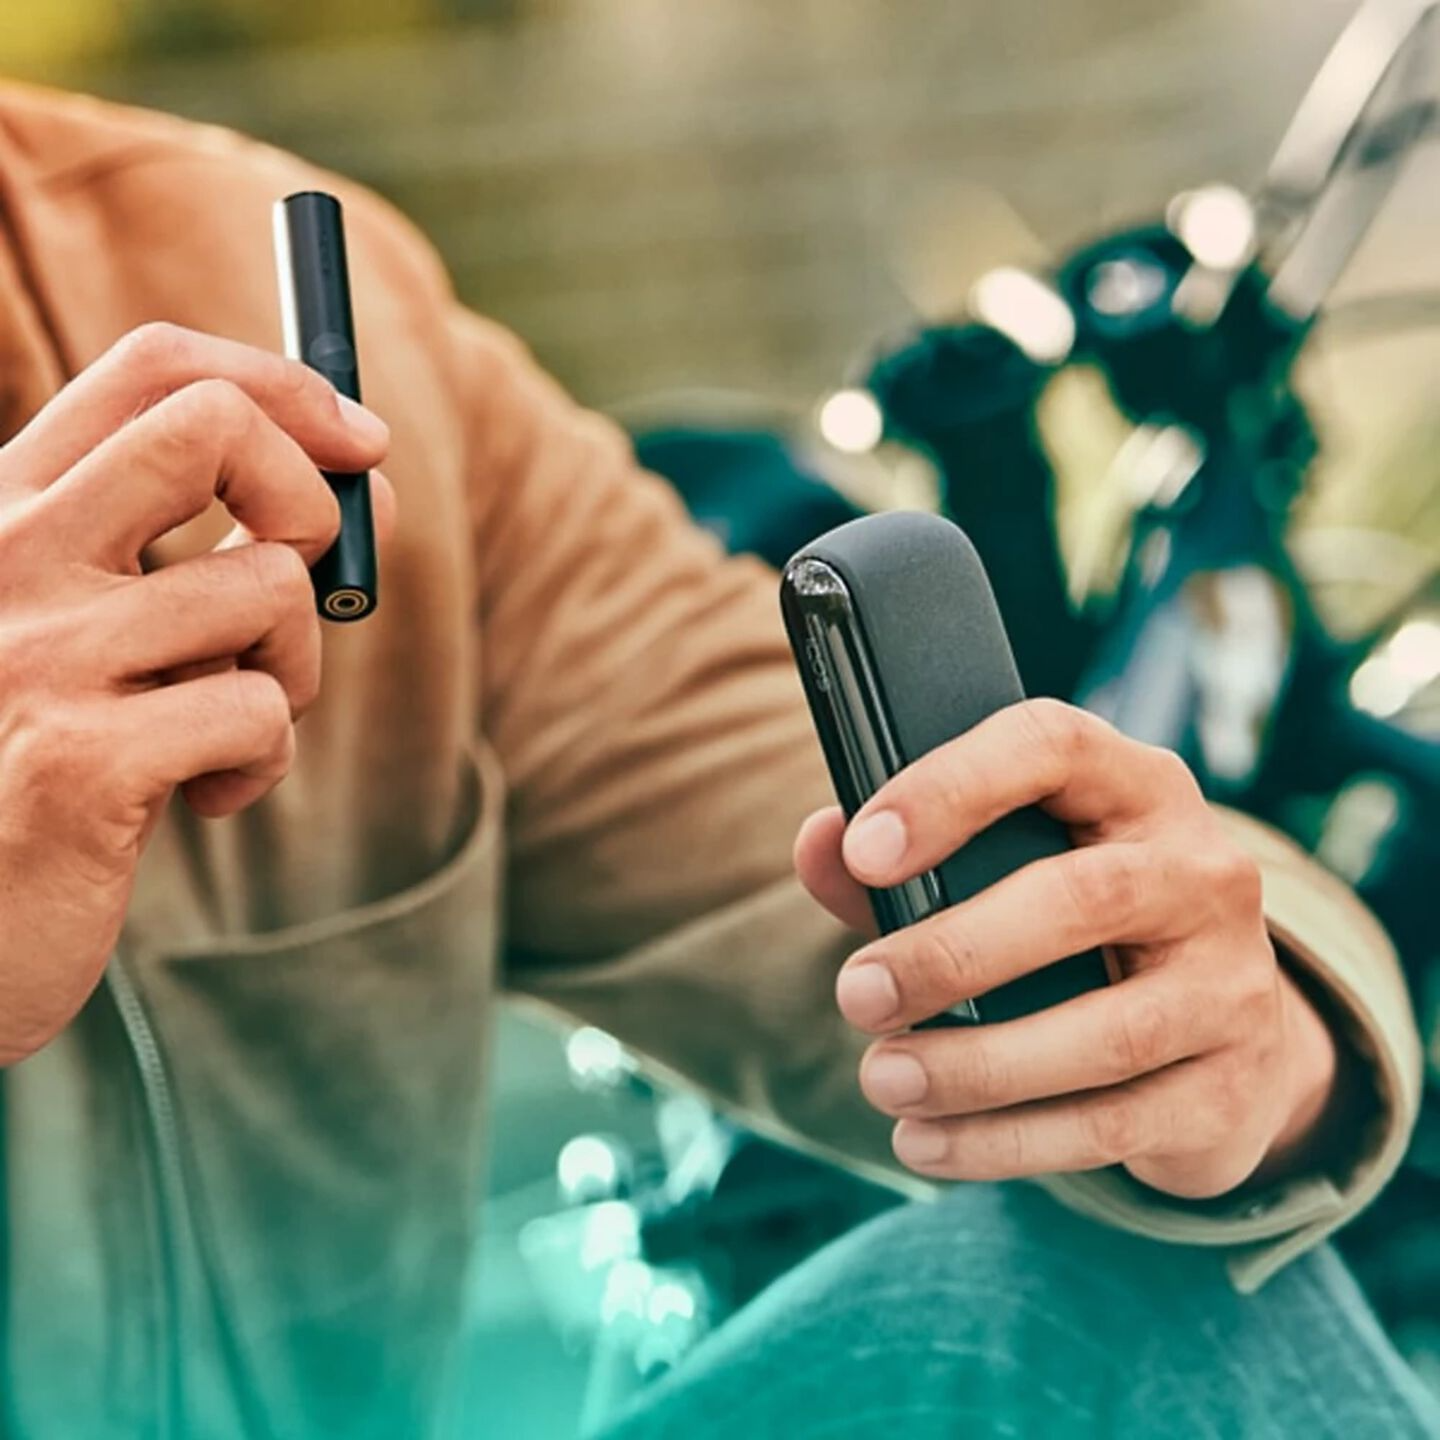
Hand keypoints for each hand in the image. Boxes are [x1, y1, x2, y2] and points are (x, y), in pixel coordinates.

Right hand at [0, 323, 392, 1065]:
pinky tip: (205, 795)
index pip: (154, 369)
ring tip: (231, 724)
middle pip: (216, 431)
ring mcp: (36, 654)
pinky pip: (258, 713)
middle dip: (309, 502)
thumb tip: (365, 472)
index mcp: (3, 507)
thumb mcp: (101, 624)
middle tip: (302, 582)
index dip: (285, 387)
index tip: (360, 440)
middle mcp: (6, 556)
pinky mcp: (79, 764)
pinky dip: (262, 760)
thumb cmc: (38, 761)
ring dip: (291, 667)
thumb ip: (207, 543)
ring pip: (270, 588)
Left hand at [794, 698, 1339, 1199]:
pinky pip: (1115, 1124)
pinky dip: (1008, 1142)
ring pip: (1105, 1032)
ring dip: (974, 1066)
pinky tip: (927, 1142)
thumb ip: (905, 860)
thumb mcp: (1000, 871)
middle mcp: (1202, 870)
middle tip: (857, 995)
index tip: (863, 852)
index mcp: (1134, 787)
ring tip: (882, 1078)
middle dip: (951, 953)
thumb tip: (821, 844)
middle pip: (1081, 899)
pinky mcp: (1231, 1087)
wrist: (1220, 1037)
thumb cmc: (1074, 931)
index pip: (1052, 747)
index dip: (951, 789)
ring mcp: (1233, 981)